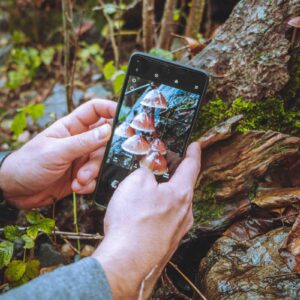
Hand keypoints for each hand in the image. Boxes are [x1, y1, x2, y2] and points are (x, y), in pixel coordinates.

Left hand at [0, 99, 115, 208]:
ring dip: (92, 173)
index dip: (111, 109)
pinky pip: (95, 177)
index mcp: (71, 127)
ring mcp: (81, 158)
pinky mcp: (81, 175)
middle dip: (101, 155)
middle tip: (91, 166)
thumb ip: (84, 142)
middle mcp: (80, 141)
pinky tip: (76, 188)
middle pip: (104, 140)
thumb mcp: (57, 151)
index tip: (126, 118)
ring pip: (101, 161)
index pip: (95, 110)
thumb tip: (109, 130)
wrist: (14, 191)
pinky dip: (88, 184)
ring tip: (79, 180)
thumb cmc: (29, 164)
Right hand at [92, 142, 200, 298]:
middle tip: (166, 164)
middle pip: (183, 186)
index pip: (191, 166)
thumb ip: (147, 171)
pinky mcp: (167, 241)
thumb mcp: (136, 182)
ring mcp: (178, 230)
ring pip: (174, 204)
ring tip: (151, 188)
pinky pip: (166, 219)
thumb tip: (149, 174)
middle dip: (176, 173)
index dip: (193, 153)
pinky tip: (145, 212)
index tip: (195, 145)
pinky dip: (159, 210)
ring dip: (165, 193)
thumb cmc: (132, 222)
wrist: (126, 262)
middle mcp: (185, 212)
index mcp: (181, 194)